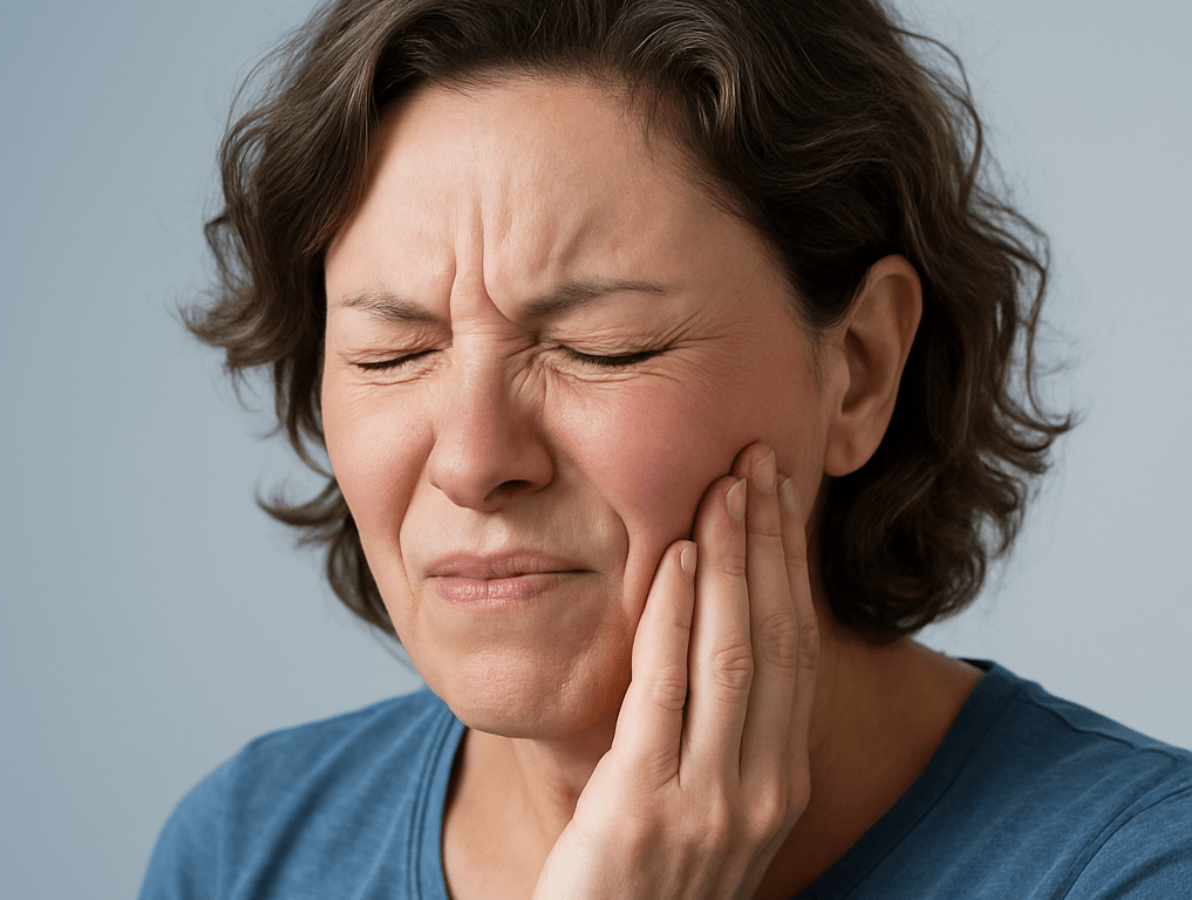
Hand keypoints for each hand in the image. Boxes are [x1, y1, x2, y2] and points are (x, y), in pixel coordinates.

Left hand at [532, 444, 819, 899]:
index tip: (783, 499)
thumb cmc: (645, 885)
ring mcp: (709, 802)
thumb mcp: (704, 811)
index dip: (792, 567)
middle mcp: (762, 790)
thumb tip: (714, 641)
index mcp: (780, 784)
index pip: (797, 651)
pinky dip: (676, 614)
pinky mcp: (643, 806)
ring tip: (727, 484)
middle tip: (762, 461)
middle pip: (776, 637)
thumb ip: (719, 738)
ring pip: (734, 650)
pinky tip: (677, 554)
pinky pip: (666, 689)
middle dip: (770, 542)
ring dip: (732, 558)